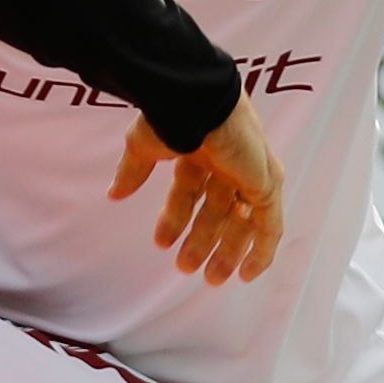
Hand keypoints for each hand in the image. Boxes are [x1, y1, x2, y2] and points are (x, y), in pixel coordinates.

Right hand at [112, 104, 285, 288]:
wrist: (198, 104)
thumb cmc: (172, 116)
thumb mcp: (145, 148)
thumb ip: (133, 172)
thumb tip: (113, 194)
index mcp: (201, 150)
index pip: (190, 191)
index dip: (175, 218)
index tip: (161, 243)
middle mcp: (228, 162)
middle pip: (217, 210)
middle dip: (202, 240)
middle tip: (185, 267)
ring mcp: (250, 173)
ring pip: (241, 221)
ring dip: (226, 251)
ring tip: (210, 278)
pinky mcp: (267, 184)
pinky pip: (270, 225)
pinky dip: (261, 250)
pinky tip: (247, 274)